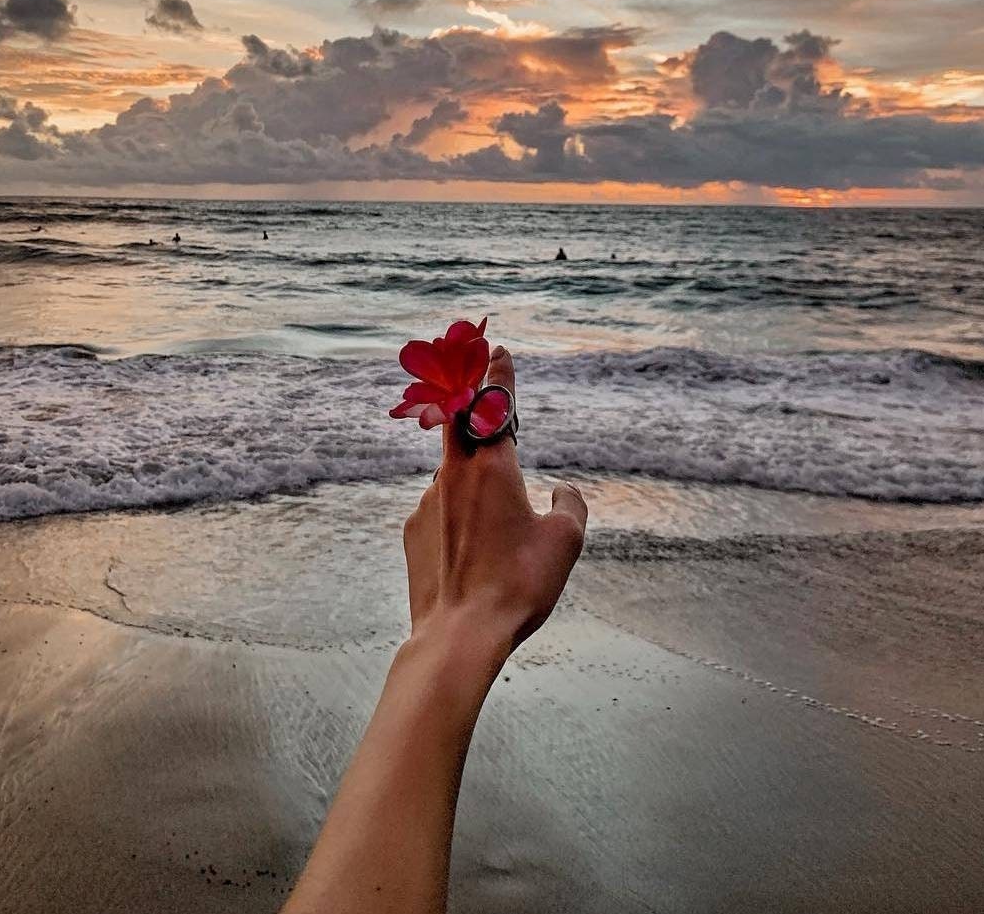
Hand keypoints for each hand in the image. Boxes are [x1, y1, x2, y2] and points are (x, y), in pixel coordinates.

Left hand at [402, 345, 587, 667]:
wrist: (459, 634)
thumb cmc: (518, 585)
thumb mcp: (566, 543)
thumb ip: (570, 506)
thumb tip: (562, 492)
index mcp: (493, 468)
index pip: (496, 406)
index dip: (499, 375)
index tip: (496, 349)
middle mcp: (455, 475)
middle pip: (459, 422)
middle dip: (470, 399)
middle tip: (477, 383)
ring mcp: (428, 503)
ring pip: (452, 475)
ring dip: (470, 478)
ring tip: (494, 523)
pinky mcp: (413, 531)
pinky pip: (439, 511)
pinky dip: (456, 517)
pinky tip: (471, 552)